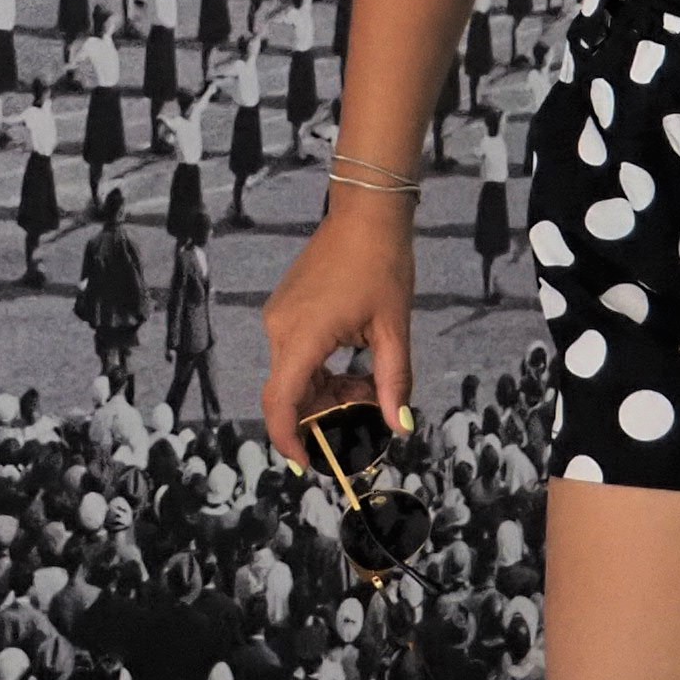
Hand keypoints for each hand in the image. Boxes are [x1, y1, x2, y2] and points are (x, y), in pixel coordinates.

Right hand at [255, 193, 417, 469]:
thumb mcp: (394, 329)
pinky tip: (354, 362)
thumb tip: (399, 427)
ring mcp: (279, 318)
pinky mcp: (285, 310)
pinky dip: (322, 370)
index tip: (307, 464)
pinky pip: (297, 355)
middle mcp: (280, 330)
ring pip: (295, 375)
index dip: (288, 439)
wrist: (365, 215)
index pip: (280, 402)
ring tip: (370, 381)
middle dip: (327, 412)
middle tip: (370, 408)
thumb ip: (394, 383)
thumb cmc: (382, 266)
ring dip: (328, 391)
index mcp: (303, 337)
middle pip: (291, 393)